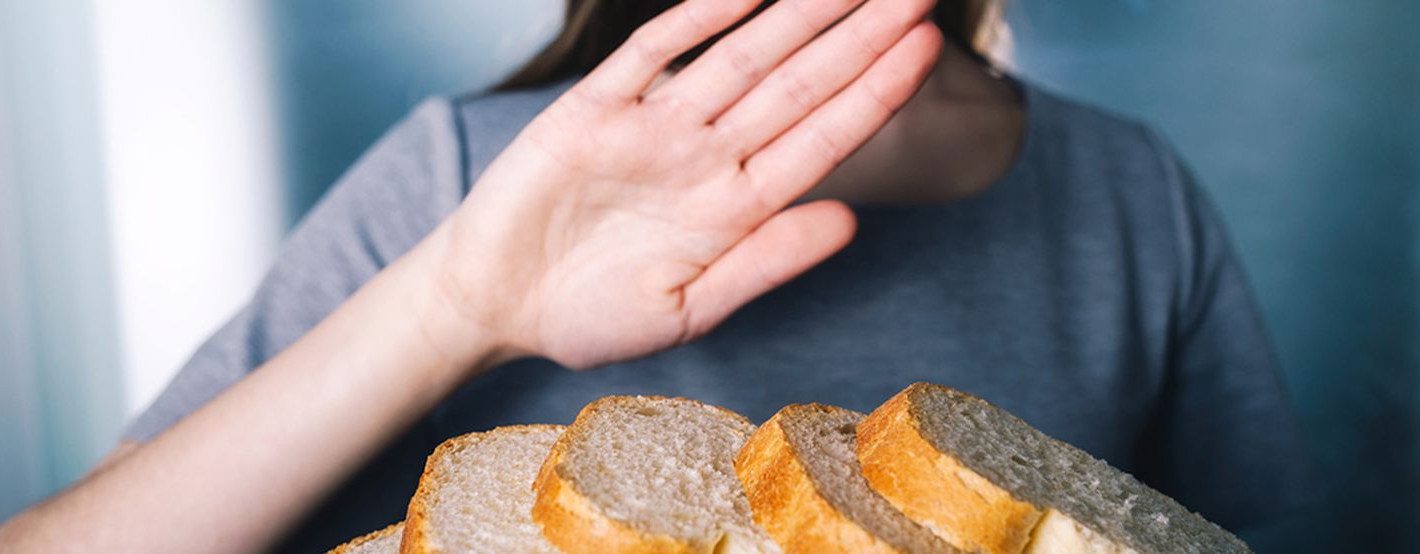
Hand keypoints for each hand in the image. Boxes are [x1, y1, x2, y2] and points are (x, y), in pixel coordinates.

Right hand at [435, 0, 941, 369]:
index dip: (875, 92)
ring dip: (798, 12)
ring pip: (739, 54)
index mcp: (734, 208)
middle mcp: (705, 156)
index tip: (928, 49)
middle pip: (797, 83)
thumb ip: (765, 263)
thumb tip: (849, 222)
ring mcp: (653, 126)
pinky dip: (699, 15)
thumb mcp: (686, 310)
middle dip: (860, 34)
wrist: (492, 304)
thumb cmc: (587, 317)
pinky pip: (653, 49)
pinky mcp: (593, 107)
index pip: (821, 138)